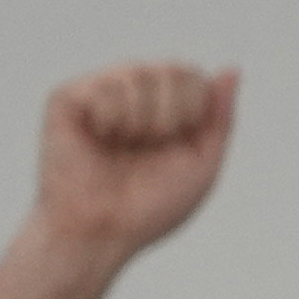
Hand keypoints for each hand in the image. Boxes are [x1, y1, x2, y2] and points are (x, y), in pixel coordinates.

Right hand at [0, 63, 234, 298]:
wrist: (102, 230)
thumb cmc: (151, 206)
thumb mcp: (202, 163)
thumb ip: (219, 117)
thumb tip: (230, 69)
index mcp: (163, 108)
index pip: (193, 75)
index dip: (194, 112)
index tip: (175, 145)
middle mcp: (131, 93)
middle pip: (174, 68)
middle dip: (173, 115)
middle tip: (149, 145)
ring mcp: (97, 91)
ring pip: (141, 72)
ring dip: (143, 121)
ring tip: (122, 146)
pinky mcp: (67, 97)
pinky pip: (107, 85)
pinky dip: (112, 119)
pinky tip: (97, 138)